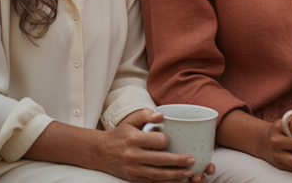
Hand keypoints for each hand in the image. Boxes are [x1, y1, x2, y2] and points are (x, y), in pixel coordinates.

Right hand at [98, 109, 215, 181]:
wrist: (100, 152)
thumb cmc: (119, 134)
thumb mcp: (130, 120)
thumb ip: (146, 115)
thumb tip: (161, 116)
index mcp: (135, 139)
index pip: (158, 142)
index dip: (167, 141)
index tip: (171, 140)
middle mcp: (134, 156)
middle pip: (160, 160)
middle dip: (178, 162)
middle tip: (192, 161)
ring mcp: (133, 169)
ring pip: (157, 175)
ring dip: (174, 175)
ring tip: (187, 173)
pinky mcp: (132, 178)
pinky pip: (150, 182)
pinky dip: (163, 182)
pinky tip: (174, 181)